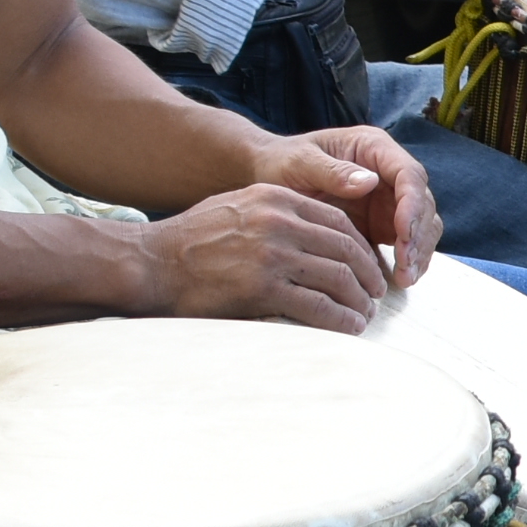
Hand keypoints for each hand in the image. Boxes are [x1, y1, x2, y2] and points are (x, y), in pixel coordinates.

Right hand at [147, 180, 398, 330]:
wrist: (150, 263)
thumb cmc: (191, 241)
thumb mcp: (237, 207)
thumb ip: (277, 214)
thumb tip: (313, 235)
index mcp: (276, 198)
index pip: (337, 220)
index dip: (361, 246)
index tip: (369, 266)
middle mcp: (278, 221)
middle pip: (345, 248)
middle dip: (368, 274)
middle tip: (376, 295)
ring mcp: (271, 254)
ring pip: (338, 277)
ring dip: (359, 300)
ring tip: (365, 315)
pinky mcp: (262, 288)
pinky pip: (317, 306)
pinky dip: (340, 320)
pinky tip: (349, 328)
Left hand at [267, 125, 440, 284]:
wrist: (268, 177)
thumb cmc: (282, 163)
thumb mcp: (300, 163)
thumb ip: (332, 171)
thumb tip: (370, 182)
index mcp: (374, 148)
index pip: (408, 174)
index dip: (412, 204)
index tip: (404, 233)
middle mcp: (388, 173)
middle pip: (422, 202)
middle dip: (419, 235)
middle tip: (406, 263)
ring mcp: (389, 199)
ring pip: (423, 225)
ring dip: (420, 252)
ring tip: (405, 278)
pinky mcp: (384, 224)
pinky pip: (408, 243)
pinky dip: (410, 261)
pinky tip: (402, 279)